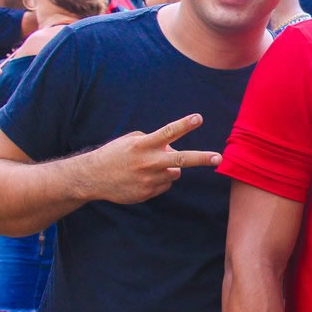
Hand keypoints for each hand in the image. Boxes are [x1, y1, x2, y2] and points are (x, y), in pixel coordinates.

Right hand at [84, 114, 221, 204]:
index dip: (184, 124)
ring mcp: (148, 180)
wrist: (92, 178)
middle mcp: (148, 162)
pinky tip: (141, 178)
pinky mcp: (147, 193)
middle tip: (219, 158)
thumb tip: (174, 150)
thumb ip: (155, 141)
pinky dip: (159, 180)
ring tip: (147, 168)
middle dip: (202, 158)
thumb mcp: (131, 141)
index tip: (198, 118)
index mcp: (143, 145)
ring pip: (174, 172)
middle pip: (181, 159)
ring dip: (168, 168)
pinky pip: (165, 184)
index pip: (167, 132)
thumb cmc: (115, 154)